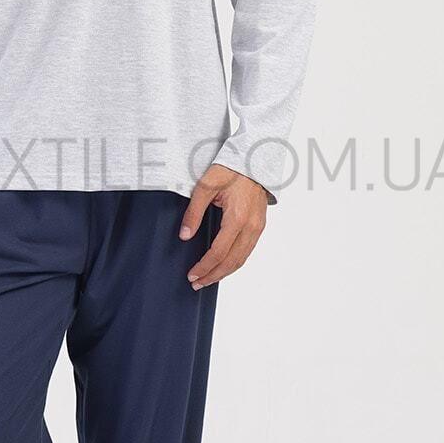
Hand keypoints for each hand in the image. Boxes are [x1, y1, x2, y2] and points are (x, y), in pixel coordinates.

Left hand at [178, 165, 268, 289]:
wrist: (254, 159)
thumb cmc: (230, 169)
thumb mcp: (205, 186)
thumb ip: (193, 213)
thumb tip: (184, 236)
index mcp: (237, 218)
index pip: (218, 253)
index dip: (204, 267)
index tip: (192, 274)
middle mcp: (250, 227)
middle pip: (231, 262)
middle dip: (213, 275)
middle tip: (197, 283)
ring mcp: (257, 227)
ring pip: (242, 259)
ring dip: (224, 272)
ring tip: (208, 279)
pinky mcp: (259, 226)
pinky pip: (247, 250)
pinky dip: (234, 262)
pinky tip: (223, 265)